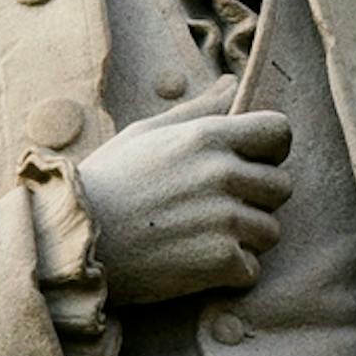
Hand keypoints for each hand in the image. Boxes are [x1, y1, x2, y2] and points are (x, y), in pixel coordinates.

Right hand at [76, 77, 292, 305]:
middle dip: (257, 199)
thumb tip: (232, 83)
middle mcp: (222, 173)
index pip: (280, 132)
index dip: (271, 150)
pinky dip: (230, 272)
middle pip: (281, 187)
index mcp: (207, 137)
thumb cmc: (107, 182)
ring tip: (202, 237)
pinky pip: (252, 268)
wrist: (73, 241)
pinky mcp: (220, 261)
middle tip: (216, 209)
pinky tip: (195, 263)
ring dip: (245, 238)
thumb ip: (199, 110)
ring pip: (271, 231)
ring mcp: (224, 218)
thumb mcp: (146, 133)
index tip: (251, 164)